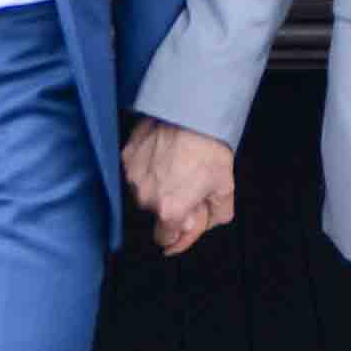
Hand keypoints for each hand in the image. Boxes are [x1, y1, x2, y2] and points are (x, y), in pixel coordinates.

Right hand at [126, 116, 235, 255]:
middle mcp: (146, 198)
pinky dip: (147, 165)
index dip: (178, 232)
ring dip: (157, 184)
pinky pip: (136, 170)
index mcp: (170, 211)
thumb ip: (216, 216)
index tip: (185, 219)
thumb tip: (205, 223)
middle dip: (169, 204)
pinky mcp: (126, 156)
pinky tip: (164, 153)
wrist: (193, 111)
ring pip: (143, 191)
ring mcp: (133, 176)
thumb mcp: (224, 188)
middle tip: (187, 183)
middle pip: (155, 213)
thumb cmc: (209, 148)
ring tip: (176, 164)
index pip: (164, 239)